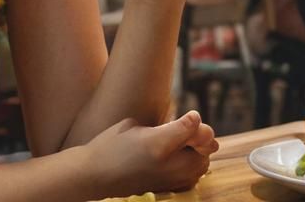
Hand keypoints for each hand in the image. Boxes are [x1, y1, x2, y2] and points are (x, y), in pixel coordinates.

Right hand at [74, 110, 216, 197]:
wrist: (97, 176)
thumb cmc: (110, 144)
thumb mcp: (131, 124)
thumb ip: (162, 125)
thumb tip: (188, 123)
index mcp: (158, 143)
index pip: (193, 127)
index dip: (194, 119)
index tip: (191, 114)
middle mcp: (170, 164)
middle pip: (206, 147)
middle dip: (201, 135)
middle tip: (188, 128)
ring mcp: (173, 180)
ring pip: (204, 163)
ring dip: (199, 150)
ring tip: (183, 142)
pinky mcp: (171, 190)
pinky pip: (194, 176)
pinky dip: (193, 165)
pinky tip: (178, 158)